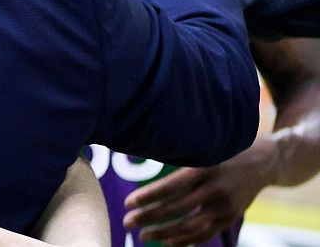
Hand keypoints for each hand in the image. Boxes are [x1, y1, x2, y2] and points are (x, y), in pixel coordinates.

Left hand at [122, 141, 274, 244]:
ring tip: (142, 235)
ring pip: (189, 227)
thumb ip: (179, 161)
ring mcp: (224, 207)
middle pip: (175, 209)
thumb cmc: (222, 152)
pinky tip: (167, 242)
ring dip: (163, 233)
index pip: (169, 187)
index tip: (127, 204)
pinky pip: (205, 234)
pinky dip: (185, 241)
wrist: (263, 163)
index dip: (147, 197)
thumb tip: (143, 165)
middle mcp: (214, 190)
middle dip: (148, 217)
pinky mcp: (230, 218)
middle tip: (127, 222)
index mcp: (203, 169)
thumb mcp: (203, 151)